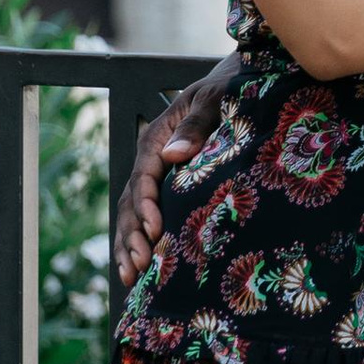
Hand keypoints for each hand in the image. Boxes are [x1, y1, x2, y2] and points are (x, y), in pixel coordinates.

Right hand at [113, 63, 235, 285]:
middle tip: (141, 265)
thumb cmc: (228, 91)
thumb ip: (196, 125)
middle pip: (130, 201)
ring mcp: (154, 176)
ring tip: (130, 277)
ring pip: (130, 214)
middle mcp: (150, 160)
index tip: (155, 231)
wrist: (235, 86)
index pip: (143, 176)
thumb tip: (173, 154)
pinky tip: (135, 273)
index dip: (146, 206)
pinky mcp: (165, 190)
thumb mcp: (215, 100)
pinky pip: (143, 218)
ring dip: (128, 245)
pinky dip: (136, 243)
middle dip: (132, 235)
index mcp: (156, 138)